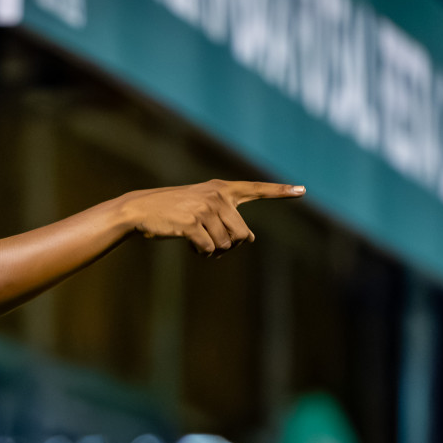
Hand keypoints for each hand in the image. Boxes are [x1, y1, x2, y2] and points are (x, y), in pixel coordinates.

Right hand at [122, 179, 304, 255]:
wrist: (140, 210)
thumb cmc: (172, 211)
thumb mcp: (201, 206)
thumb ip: (227, 217)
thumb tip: (249, 239)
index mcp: (222, 189)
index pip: (256, 189)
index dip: (280, 191)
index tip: (302, 190)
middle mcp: (217, 196)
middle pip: (242, 234)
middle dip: (230, 245)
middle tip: (213, 243)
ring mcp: (204, 209)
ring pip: (226, 244)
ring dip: (213, 250)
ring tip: (198, 242)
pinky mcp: (192, 223)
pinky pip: (208, 248)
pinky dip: (201, 252)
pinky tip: (189, 245)